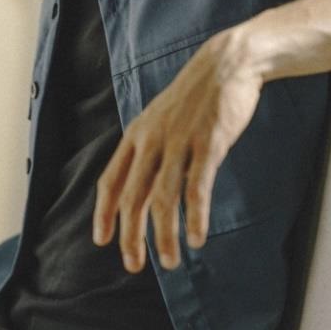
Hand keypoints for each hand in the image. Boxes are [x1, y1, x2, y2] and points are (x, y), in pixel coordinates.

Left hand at [93, 24, 261, 271]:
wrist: (227, 64)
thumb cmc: (196, 96)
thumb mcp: (160, 117)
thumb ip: (151, 148)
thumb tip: (144, 184)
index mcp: (137, 134)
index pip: (111, 180)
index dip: (104, 213)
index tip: (103, 240)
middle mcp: (152, 140)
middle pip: (133, 196)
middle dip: (131, 236)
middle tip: (134, 265)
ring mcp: (179, 142)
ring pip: (163, 198)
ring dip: (165, 235)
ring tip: (170, 262)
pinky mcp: (208, 144)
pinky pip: (197, 187)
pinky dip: (195, 216)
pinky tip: (197, 238)